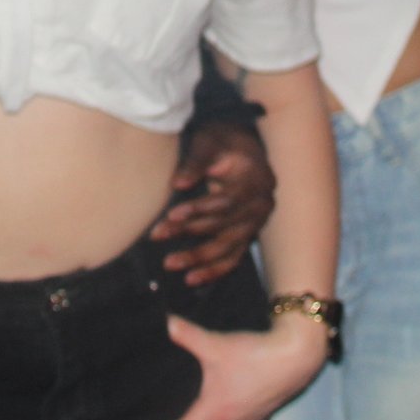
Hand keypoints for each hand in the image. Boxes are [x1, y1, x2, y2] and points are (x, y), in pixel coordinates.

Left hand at [151, 122, 275, 284]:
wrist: (244, 146)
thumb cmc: (223, 141)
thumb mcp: (209, 141)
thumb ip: (195, 162)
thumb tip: (178, 184)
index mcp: (256, 180)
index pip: (225, 202)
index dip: (198, 209)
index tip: (171, 215)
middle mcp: (262, 204)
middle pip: (223, 225)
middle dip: (188, 232)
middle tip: (157, 235)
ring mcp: (258, 222)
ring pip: (227, 246)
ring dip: (198, 258)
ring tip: (170, 263)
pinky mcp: (249, 234)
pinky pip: (234, 257)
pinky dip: (214, 270)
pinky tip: (192, 278)